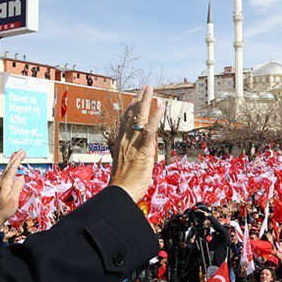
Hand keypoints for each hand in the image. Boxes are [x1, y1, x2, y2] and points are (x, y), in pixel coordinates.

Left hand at [0, 150, 25, 230]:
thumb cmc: (4, 210)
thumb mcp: (13, 199)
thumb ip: (17, 187)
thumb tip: (21, 177)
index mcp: (5, 184)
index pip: (12, 168)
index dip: (18, 160)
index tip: (23, 153)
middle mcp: (2, 182)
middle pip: (9, 167)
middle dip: (16, 158)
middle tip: (22, 151)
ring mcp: (1, 184)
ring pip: (7, 170)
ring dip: (13, 162)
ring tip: (18, 156)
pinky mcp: (1, 187)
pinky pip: (7, 174)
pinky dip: (11, 168)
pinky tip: (13, 169)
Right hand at [109, 86, 165, 202]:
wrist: (120, 193)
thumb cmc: (124, 184)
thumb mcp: (128, 165)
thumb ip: (136, 154)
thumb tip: (146, 148)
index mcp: (121, 143)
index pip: (126, 121)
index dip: (131, 108)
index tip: (135, 98)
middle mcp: (125, 140)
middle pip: (132, 115)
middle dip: (139, 100)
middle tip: (145, 88)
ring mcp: (133, 144)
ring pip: (140, 118)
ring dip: (146, 102)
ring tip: (150, 90)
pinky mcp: (143, 149)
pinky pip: (150, 130)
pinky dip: (156, 117)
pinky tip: (160, 106)